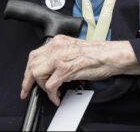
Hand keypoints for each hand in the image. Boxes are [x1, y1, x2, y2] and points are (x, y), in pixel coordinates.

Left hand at [20, 36, 139, 105]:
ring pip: (36, 73)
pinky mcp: (66, 69)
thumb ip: (60, 55)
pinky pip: (50, 85)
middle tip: (27, 91)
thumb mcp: (73, 49)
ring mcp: (60, 57)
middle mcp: (56, 47)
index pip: (35, 54)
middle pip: (31, 63)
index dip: (28, 69)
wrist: (112, 55)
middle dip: (27, 80)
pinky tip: (56, 97)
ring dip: (40, 87)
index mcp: (58, 42)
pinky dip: (51, 94)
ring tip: (49, 94)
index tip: (27, 79)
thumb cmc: (98, 54)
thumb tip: (50, 68)